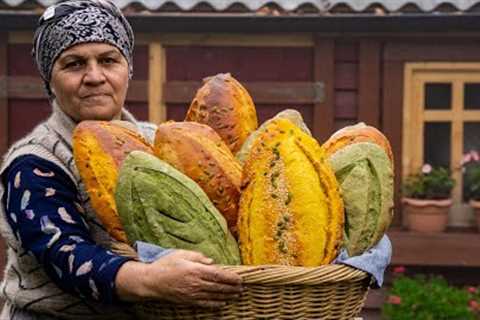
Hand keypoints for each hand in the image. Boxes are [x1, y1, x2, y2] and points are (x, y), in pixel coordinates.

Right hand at [116, 250, 242, 307]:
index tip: (240, 279)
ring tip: (236, 295)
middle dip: (232, 288)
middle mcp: (196, 283)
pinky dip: (215, 304)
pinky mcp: (188, 301)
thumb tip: (212, 262)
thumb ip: (198, 257)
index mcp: (196, 270)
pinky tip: (222, 303)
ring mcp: (192, 294)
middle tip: (242, 288)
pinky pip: (205, 304)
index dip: (231, 278)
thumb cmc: (166, 265)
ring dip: (227, 296)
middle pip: (219, 287)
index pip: (218, 275)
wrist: (151, 281)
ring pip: (214, 296)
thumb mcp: (182, 254)